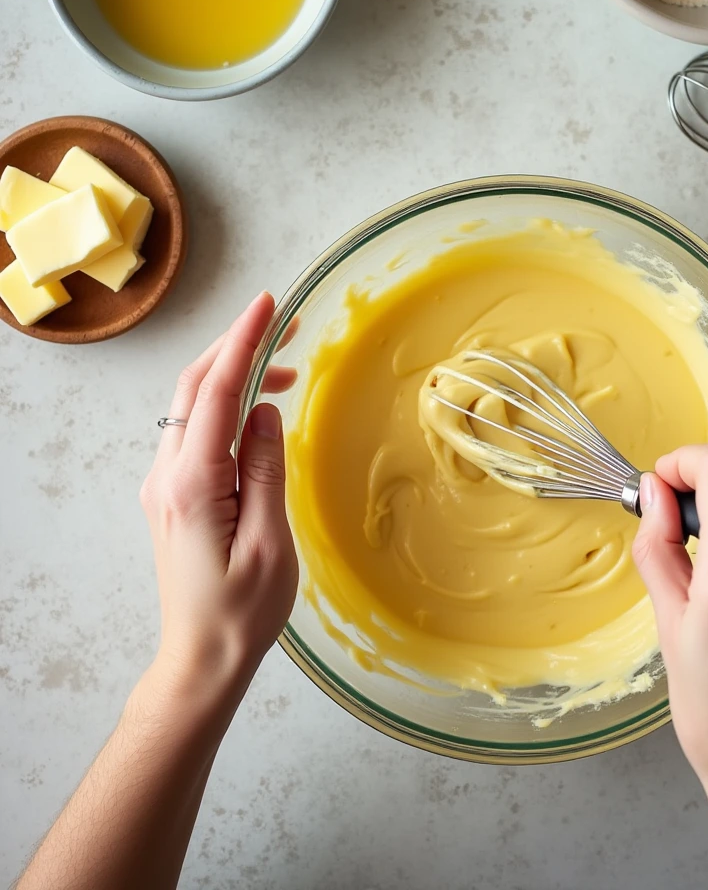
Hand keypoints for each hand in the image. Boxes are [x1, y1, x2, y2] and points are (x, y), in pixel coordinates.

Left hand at [140, 292, 298, 706]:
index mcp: (192, 485)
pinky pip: (195, 432)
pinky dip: (226, 405)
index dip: (245, 342)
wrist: (201, 659)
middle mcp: (167, 476)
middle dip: (238, 346)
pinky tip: (258, 408)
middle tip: (287, 323)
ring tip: (287, 369)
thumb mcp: (269, 543)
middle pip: (194, 388)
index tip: (269, 305)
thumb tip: (265, 411)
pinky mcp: (173, 495)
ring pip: (191, 406)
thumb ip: (265, 470)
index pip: (216, 393)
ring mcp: (164, 484)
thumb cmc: (242, 612)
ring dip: (234, 376)